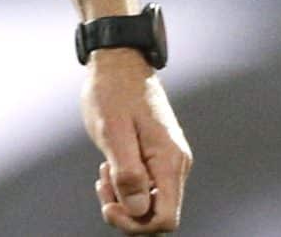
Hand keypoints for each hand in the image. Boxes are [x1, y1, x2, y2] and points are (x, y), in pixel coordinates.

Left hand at [82, 52, 191, 230]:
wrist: (119, 60)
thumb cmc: (113, 91)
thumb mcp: (113, 132)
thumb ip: (127, 173)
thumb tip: (136, 209)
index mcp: (169, 159)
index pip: (165, 219)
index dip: (136, 224)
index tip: (110, 206)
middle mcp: (176, 162)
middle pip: (158, 215)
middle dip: (127, 212)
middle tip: (103, 185)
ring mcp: (169, 158)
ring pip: (150, 202)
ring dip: (124, 198)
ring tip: (104, 172)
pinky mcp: (159, 155)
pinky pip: (146, 186)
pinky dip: (126, 185)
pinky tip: (111, 167)